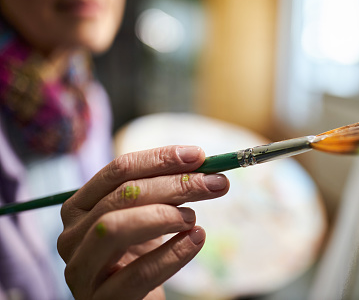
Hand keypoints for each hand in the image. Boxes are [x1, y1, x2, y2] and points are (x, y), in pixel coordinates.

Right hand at [57, 146, 228, 299]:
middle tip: (215, 183)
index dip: (160, 159)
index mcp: (80, 206)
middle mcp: (71, 234)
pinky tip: (195, 240)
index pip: (118, 170)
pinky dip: (173, 253)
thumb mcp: (147, 218)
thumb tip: (204, 165)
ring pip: (115, 228)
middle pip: (122, 195)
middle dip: (174, 184)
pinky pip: (138, 273)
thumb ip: (164, 192)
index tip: (199, 155)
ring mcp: (80, 269)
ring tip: (193, 218)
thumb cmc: (139, 256)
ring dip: (164, 215)